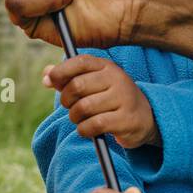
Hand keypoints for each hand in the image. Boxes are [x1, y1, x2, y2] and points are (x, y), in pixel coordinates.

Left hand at [43, 54, 159, 148]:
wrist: (146, 117)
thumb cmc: (111, 99)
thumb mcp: (93, 83)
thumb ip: (68, 78)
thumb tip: (46, 76)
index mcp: (107, 66)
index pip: (79, 62)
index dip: (61, 71)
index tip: (51, 81)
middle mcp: (117, 79)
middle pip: (77, 86)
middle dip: (66, 100)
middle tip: (70, 107)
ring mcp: (123, 98)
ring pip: (83, 108)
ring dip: (75, 117)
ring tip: (80, 119)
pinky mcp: (126, 119)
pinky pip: (94, 125)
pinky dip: (84, 130)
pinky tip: (88, 129)